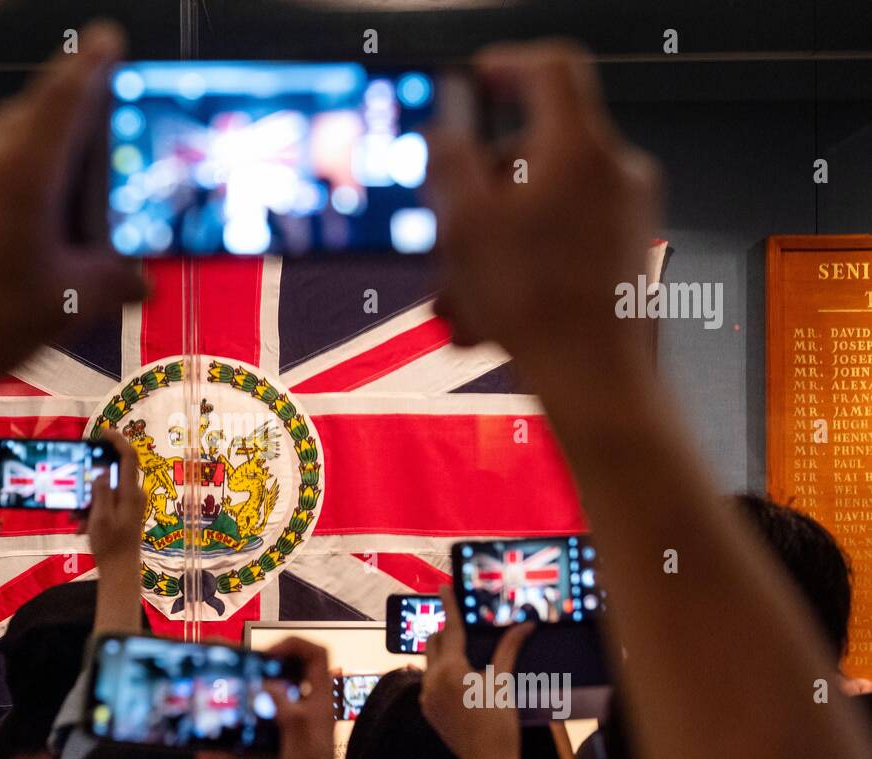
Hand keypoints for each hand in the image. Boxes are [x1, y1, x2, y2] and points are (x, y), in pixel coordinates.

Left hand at [0, 21, 144, 386]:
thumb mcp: (63, 307)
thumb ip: (110, 283)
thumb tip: (136, 280)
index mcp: (23, 169)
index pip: (67, 93)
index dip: (93, 63)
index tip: (107, 39)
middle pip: (34, 118)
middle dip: (68, 136)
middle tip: (91, 179)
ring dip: (29, 166)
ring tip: (45, 226)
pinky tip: (0, 239)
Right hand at [82, 429, 144, 565]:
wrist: (120, 570)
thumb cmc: (111, 546)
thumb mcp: (100, 518)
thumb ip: (100, 492)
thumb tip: (100, 470)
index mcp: (130, 493)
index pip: (128, 457)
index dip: (117, 440)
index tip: (103, 432)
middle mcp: (133, 494)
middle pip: (111, 473)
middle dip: (90, 481)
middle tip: (76, 490)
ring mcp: (129, 503)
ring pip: (104, 490)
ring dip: (87, 500)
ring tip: (77, 520)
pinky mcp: (123, 512)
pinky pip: (105, 502)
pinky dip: (91, 510)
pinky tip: (81, 526)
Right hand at [199, 636, 343, 758]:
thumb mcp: (302, 747)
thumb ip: (288, 712)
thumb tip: (270, 684)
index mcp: (319, 708)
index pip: (316, 658)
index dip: (294, 646)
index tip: (267, 651)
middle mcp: (304, 718)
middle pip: (283, 679)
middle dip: (256, 673)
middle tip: (232, 671)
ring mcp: (286, 737)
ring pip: (259, 712)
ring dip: (237, 711)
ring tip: (214, 705)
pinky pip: (244, 746)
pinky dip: (226, 750)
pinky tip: (208, 755)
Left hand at [419, 586, 531, 758]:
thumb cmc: (499, 722)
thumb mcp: (503, 682)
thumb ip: (508, 650)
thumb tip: (524, 625)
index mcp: (451, 669)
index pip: (450, 628)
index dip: (449, 605)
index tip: (443, 586)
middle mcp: (432, 679)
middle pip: (434, 643)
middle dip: (447, 632)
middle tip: (463, 628)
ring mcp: (426, 696)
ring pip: (430, 663)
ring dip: (444, 655)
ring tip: (466, 659)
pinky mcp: (427, 710)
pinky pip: (430, 683)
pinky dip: (442, 676)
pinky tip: (462, 683)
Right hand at [429, 41, 660, 361]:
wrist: (595, 380)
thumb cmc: (538, 308)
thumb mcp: (466, 226)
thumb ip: (449, 163)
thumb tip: (444, 132)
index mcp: (580, 149)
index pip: (551, 69)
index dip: (507, 66)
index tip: (478, 80)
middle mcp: (615, 171)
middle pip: (533, 150)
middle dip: (479, 189)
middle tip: (447, 227)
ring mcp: (626, 213)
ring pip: (539, 204)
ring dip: (491, 242)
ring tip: (461, 293)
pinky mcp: (625, 251)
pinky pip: (560, 239)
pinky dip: (520, 265)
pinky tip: (489, 313)